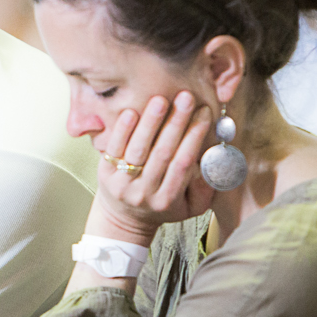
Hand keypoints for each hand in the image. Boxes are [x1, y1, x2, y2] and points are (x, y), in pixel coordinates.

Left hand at [90, 91, 214, 245]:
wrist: (124, 219)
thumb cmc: (162, 207)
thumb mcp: (190, 207)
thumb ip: (204, 188)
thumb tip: (211, 161)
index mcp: (168, 200)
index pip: (184, 164)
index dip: (195, 137)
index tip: (204, 112)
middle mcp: (144, 193)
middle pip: (162, 153)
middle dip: (176, 123)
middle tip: (187, 97)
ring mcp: (122, 183)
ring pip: (138, 149)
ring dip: (150, 122)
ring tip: (161, 99)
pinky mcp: (105, 173)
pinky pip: (114, 149)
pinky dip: (122, 130)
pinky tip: (131, 111)